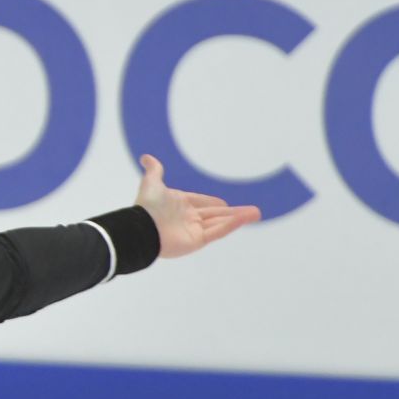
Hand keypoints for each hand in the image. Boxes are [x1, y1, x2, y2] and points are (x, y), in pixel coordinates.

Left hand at [133, 154, 260, 259]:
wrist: (141, 229)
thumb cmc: (146, 206)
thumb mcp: (151, 183)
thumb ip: (154, 171)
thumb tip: (146, 157)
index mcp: (180, 205)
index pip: (202, 202)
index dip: (213, 201)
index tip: (225, 202)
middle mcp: (188, 218)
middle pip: (215, 213)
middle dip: (233, 212)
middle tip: (252, 210)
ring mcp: (194, 230)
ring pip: (220, 222)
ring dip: (238, 218)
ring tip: (256, 213)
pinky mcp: (197, 241)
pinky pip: (217, 231)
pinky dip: (231, 225)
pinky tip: (244, 219)